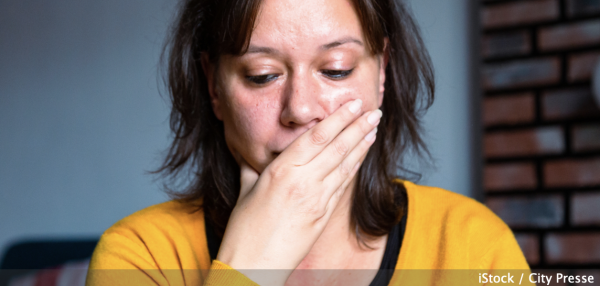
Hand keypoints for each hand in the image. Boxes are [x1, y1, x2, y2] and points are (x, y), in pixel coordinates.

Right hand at [216, 99, 380, 285]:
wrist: (253, 266)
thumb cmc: (244, 231)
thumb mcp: (246, 190)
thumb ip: (253, 168)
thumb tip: (253, 154)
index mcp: (280, 172)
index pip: (316, 137)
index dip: (337, 119)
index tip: (351, 104)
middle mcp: (302, 182)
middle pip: (336, 147)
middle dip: (357, 126)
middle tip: (373, 110)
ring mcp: (316, 200)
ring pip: (345, 165)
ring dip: (362, 144)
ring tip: (373, 127)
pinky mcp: (323, 216)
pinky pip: (343, 185)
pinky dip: (355, 167)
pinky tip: (362, 156)